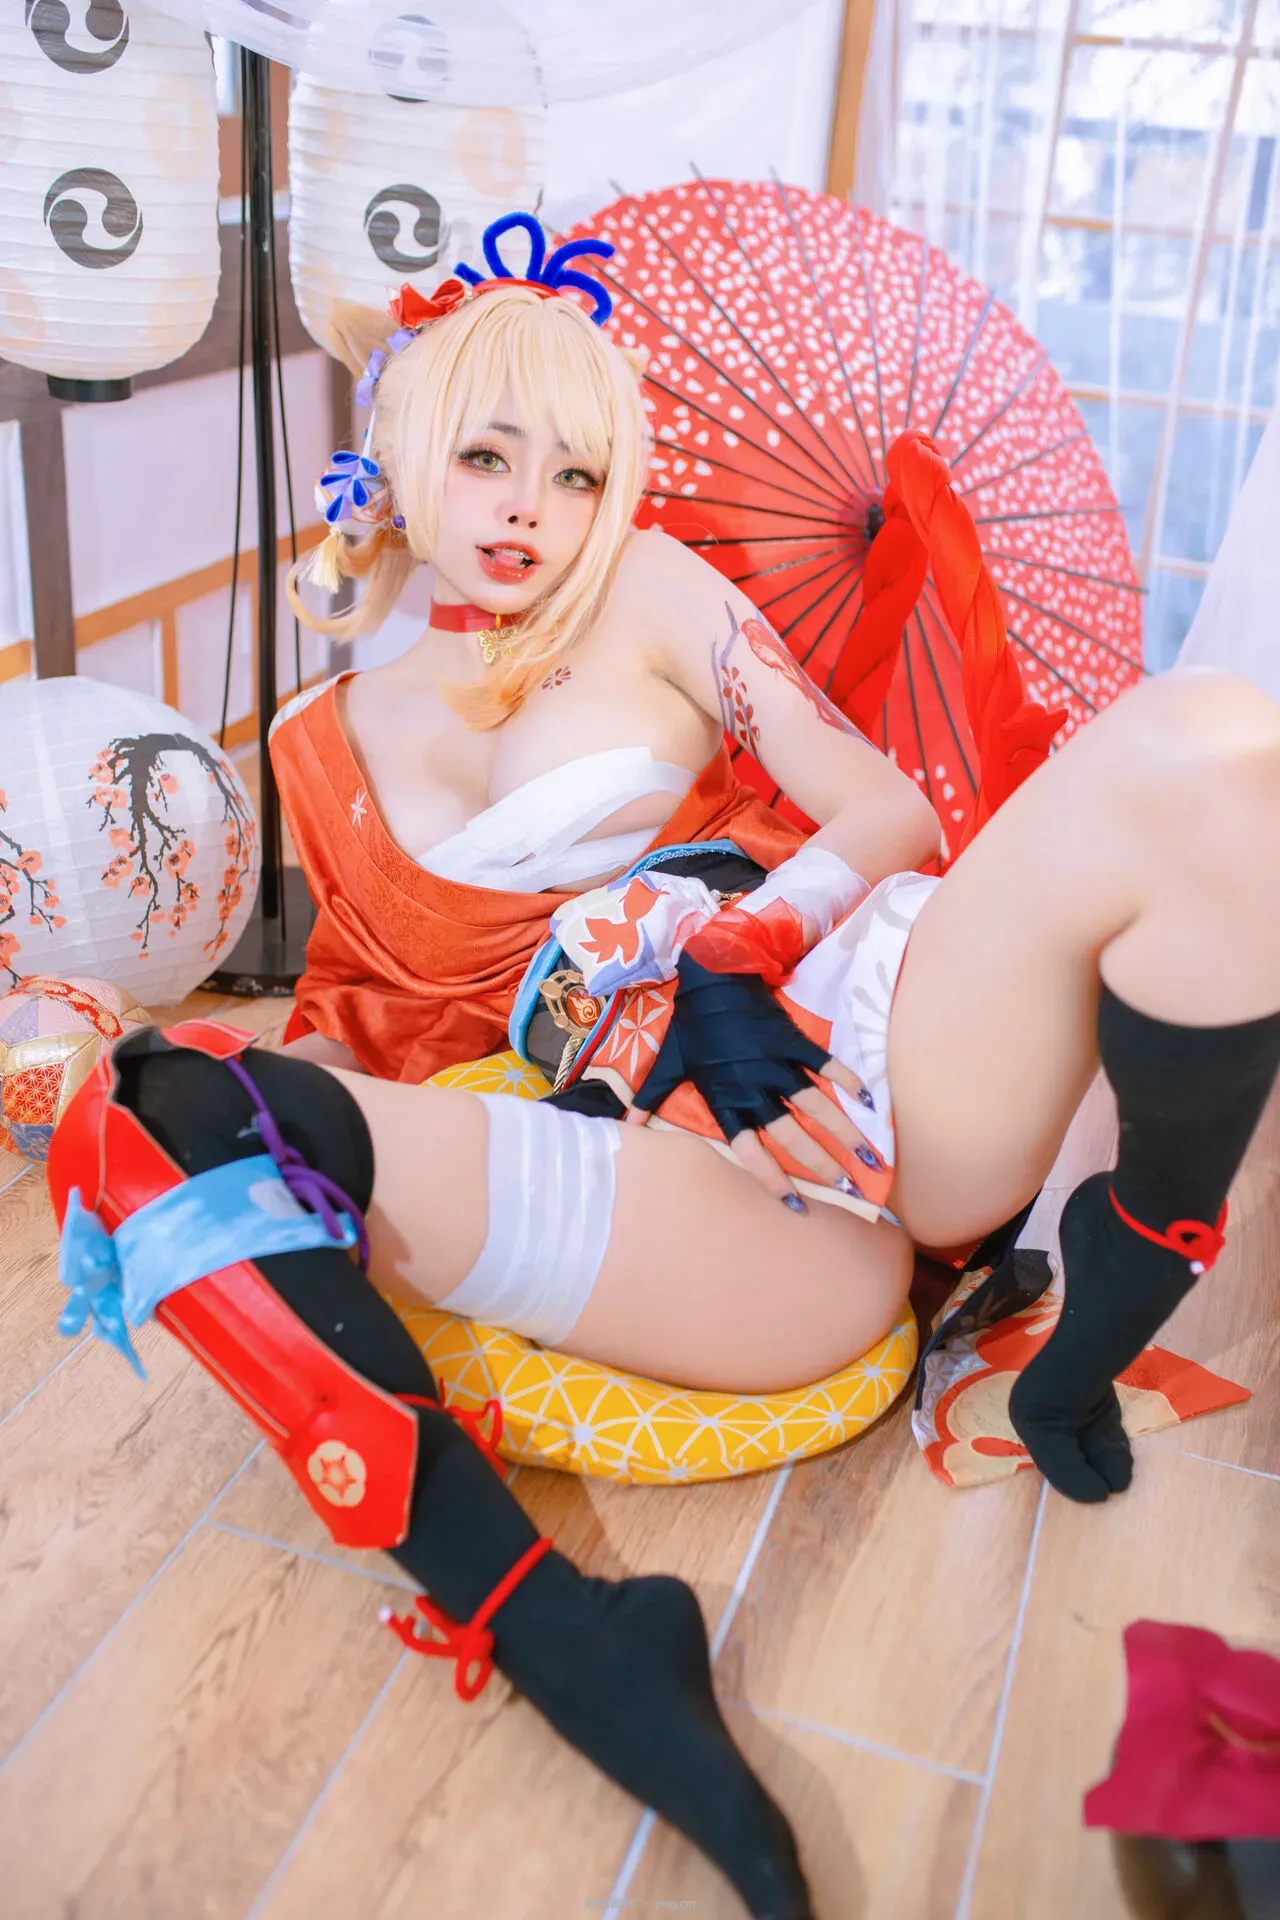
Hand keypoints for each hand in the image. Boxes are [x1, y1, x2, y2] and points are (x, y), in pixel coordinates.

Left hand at [629, 955, 869, 1208]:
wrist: (711, 977)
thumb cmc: (690, 1026)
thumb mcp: (667, 1066)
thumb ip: (650, 1101)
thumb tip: (626, 1128)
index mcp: (723, 1099)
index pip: (748, 1149)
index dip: (771, 1178)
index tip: (795, 1205)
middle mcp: (752, 1087)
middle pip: (791, 1135)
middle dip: (822, 1164)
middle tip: (849, 1189)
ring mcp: (775, 1063)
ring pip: (815, 1105)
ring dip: (844, 1131)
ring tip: (869, 1157)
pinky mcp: (792, 1040)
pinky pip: (824, 1065)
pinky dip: (847, 1082)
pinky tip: (870, 1102)